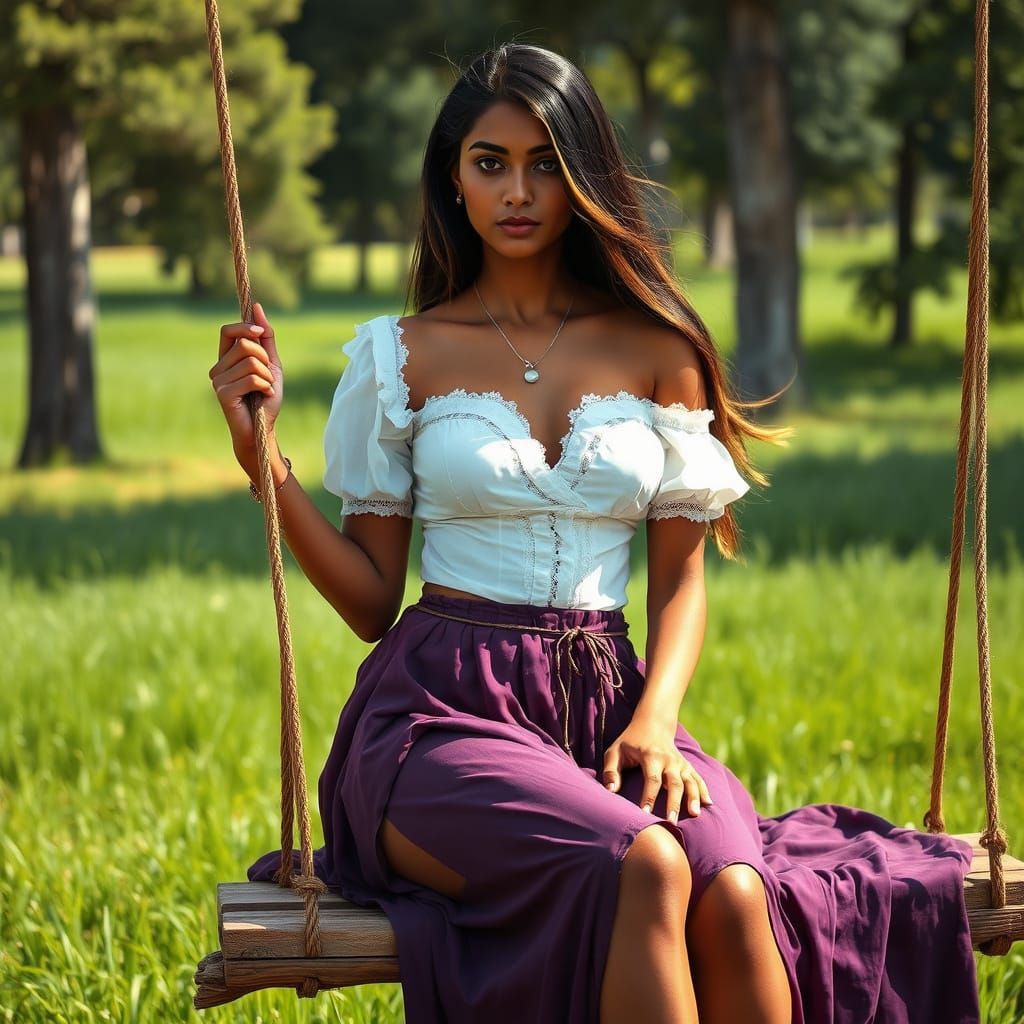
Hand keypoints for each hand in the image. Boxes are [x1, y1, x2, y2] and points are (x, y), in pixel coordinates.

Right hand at [210, 302, 282, 452]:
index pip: (228, 330)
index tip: (261, 334)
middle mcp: (218, 368)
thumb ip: (266, 338)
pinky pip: (252, 378)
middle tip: (268, 377)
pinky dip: (265, 386)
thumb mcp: (271, 364)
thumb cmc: (266, 398)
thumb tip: (257, 308)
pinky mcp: (223, 394)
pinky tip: (264, 397)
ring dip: (268, 376)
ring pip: (251, 362)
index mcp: (226, 359)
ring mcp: (218, 381)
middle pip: (245, 345)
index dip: (246, 328)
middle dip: (265, 359)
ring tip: (265, 389)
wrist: (263, 429)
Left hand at [602, 716, 711, 823]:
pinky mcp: (687, 765)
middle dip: (673, 803)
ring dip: (693, 798)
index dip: (649, 796)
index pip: (651, 779)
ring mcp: (680, 762)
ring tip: (694, 815)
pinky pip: (698, 778)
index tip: (645, 814)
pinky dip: (704, 790)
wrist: (652, 724)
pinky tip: (708, 804)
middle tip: (671, 822)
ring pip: (689, 781)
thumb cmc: (630, 742)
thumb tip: (611, 791)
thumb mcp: (615, 751)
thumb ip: (611, 771)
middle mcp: (668, 759)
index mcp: (650, 755)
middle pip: (674, 783)